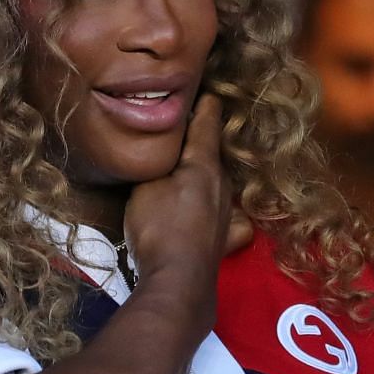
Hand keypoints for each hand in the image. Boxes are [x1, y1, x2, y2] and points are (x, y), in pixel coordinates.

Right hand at [124, 95, 234, 280]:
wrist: (178, 281)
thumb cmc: (159, 227)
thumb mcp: (147, 185)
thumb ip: (156, 163)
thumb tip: (162, 150)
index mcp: (205, 166)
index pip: (207, 127)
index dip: (204, 107)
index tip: (206, 92)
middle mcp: (223, 187)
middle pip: (213, 155)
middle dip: (202, 140)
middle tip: (187, 127)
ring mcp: (227, 215)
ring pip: (217, 183)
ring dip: (206, 173)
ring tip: (191, 165)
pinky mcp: (223, 240)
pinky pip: (223, 213)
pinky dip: (215, 205)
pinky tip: (213, 211)